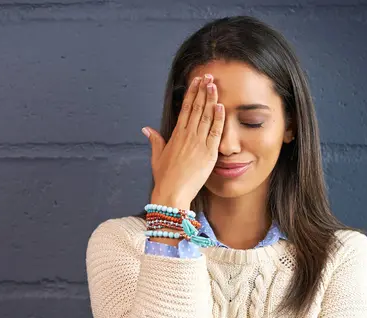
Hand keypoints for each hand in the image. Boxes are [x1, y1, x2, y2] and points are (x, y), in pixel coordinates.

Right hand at [143, 74, 224, 208]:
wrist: (172, 193)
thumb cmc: (165, 178)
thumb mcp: (157, 157)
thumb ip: (155, 141)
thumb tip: (146, 129)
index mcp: (176, 135)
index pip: (186, 108)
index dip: (192, 93)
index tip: (197, 81)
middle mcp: (187, 136)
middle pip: (196, 108)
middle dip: (203, 90)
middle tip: (208, 76)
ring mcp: (198, 143)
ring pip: (206, 116)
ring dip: (211, 99)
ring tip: (214, 84)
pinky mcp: (208, 153)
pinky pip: (215, 132)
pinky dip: (218, 118)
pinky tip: (220, 105)